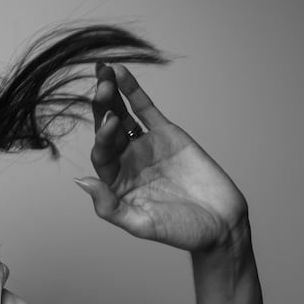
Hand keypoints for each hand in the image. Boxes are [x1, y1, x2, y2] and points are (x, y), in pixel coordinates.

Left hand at [73, 64, 248, 252]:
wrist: (221, 224)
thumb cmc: (181, 231)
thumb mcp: (142, 224)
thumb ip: (110, 207)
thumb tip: (82, 181)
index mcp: (115, 183)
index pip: (102, 155)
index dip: (103, 138)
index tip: (109, 122)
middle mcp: (126, 162)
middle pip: (107, 130)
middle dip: (101, 108)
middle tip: (100, 86)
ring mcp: (145, 145)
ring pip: (122, 115)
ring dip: (112, 95)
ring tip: (104, 72)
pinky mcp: (166, 134)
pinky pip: (145, 109)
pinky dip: (133, 91)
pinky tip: (121, 73)